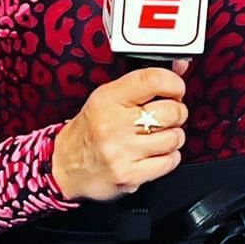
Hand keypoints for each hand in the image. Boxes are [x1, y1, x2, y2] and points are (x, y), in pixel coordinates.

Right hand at [50, 65, 186, 201]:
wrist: (65, 167)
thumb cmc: (89, 130)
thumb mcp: (108, 97)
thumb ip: (143, 84)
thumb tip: (179, 68)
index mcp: (108, 98)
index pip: (153, 80)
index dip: (174, 83)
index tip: (175, 89)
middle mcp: (114, 124)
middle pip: (171, 111)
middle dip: (176, 112)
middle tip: (166, 115)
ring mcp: (122, 152)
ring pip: (174, 138)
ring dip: (173, 136)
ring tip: (159, 136)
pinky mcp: (130, 176)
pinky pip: (169, 162)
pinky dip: (169, 157)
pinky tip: (155, 153)